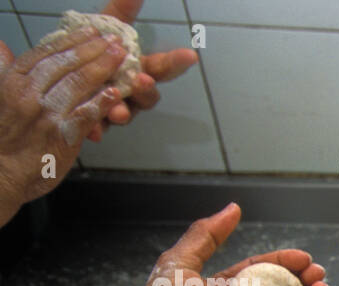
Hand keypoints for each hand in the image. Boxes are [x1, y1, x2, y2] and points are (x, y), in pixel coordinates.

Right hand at [0, 26, 125, 214]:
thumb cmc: (0, 138)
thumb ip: (4, 72)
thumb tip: (1, 47)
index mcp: (12, 82)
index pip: (45, 54)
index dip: (70, 41)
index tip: (89, 31)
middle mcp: (28, 94)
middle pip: (65, 64)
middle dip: (92, 49)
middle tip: (113, 40)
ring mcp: (46, 115)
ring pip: (77, 84)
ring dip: (102, 67)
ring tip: (121, 56)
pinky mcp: (61, 136)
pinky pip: (84, 115)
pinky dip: (101, 102)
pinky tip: (116, 92)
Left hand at [89, 1, 199, 141]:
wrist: (58, 75)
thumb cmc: (88, 52)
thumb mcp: (104, 30)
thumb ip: (121, 12)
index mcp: (137, 69)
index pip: (162, 66)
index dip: (176, 61)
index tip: (189, 55)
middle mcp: (131, 92)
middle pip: (147, 95)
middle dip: (146, 90)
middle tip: (143, 81)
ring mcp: (116, 109)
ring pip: (126, 114)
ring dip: (123, 112)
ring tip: (117, 112)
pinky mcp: (96, 124)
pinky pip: (99, 129)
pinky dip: (97, 129)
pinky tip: (94, 129)